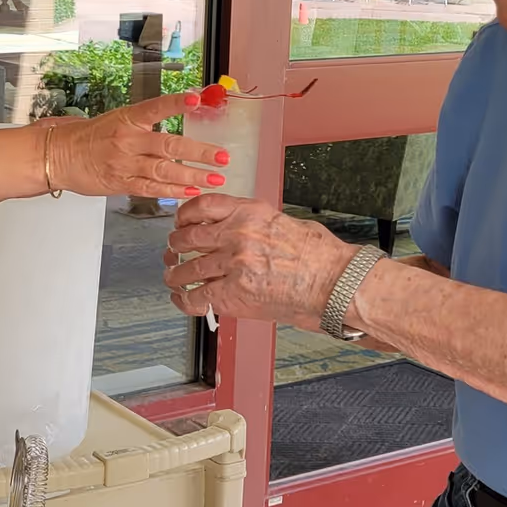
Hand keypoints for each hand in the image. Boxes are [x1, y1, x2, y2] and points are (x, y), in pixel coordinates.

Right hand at [45, 93, 227, 200]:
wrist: (59, 155)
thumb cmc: (90, 137)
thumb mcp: (117, 120)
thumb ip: (146, 124)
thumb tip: (180, 115)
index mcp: (127, 119)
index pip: (156, 107)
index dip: (177, 103)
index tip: (197, 99)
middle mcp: (127, 140)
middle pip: (168, 145)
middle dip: (199, 152)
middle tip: (222, 157)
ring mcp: (124, 163)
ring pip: (164, 170)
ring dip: (192, 175)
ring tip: (214, 179)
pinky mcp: (120, 183)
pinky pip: (151, 188)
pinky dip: (173, 190)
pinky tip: (191, 191)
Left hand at [163, 194, 357, 328]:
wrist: (332, 282)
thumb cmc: (320, 256)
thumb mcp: (286, 223)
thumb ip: (258, 224)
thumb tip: (243, 229)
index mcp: (250, 213)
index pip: (204, 205)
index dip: (185, 214)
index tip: (181, 221)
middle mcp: (237, 234)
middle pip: (189, 237)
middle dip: (176, 245)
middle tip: (173, 250)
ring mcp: (232, 264)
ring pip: (188, 268)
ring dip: (176, 274)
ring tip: (173, 277)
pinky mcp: (233, 294)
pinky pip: (197, 297)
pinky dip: (184, 300)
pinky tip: (182, 300)